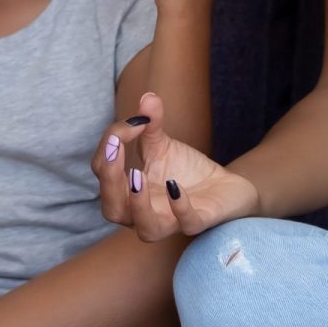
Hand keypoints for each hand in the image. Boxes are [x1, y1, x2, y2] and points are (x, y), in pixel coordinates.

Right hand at [91, 92, 259, 241]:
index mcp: (127, 193)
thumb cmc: (185, 170)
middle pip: (113, 209)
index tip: (131, 123)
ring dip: (138, 204)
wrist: (224, 185)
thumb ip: (150, 124)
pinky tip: (175, 185)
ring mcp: (171, 221)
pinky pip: (186, 223)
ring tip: (136, 176)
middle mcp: (143, 213)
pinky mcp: (199, 221)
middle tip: (115, 148)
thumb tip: (147, 97)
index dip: (109, 146)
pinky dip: (179, 206)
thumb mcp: (163, 145)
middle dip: (109, 179)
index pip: (103, 173)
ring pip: (146, 229)